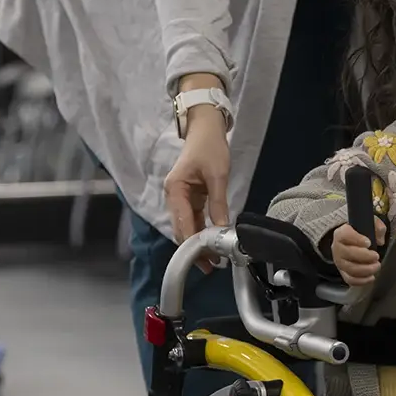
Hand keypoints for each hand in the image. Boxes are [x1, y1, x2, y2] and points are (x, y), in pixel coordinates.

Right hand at [164, 104, 230, 263]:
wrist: (206, 129)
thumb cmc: (209, 147)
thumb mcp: (217, 175)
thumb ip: (218, 203)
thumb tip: (223, 228)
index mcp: (175, 190)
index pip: (182, 224)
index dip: (193, 244)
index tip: (207, 259)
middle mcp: (173, 196)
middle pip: (181, 229)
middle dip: (194, 248)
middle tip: (211, 266)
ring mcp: (180, 198)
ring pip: (186, 226)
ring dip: (198, 242)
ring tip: (213, 260)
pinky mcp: (189, 197)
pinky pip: (193, 218)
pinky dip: (200, 231)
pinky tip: (211, 243)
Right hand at [331, 217, 386, 286]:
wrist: (352, 241)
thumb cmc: (361, 232)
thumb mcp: (370, 223)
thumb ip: (377, 227)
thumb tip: (380, 240)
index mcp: (341, 233)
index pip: (345, 235)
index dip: (356, 239)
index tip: (368, 243)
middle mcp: (337, 248)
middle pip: (347, 254)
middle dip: (364, 257)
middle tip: (376, 256)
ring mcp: (339, 262)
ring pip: (349, 269)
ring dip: (365, 270)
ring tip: (376, 266)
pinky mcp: (343, 272)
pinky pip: (350, 280)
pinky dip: (361, 281)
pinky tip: (371, 277)